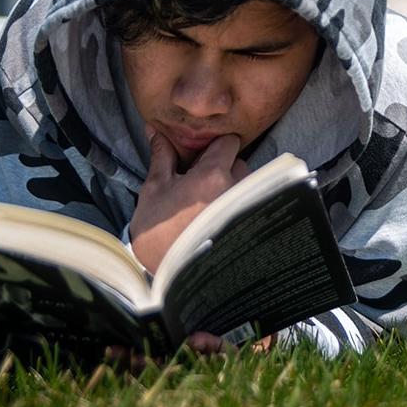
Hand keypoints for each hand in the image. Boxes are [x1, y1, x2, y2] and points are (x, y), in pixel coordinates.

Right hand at [130, 128, 249, 273]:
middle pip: (239, 163)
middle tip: (201, 185)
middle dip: (224, 169)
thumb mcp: (154, 189)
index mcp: (214, 174)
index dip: (216, 146)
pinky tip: (217, 221)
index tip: (203, 158)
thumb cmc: (160, 233)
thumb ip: (161, 156)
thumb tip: (155, 129)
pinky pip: (250, 206)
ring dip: (232, 189)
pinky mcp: (253, 228)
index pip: (229, 142)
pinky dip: (238, 208)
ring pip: (246, 185)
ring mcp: (248, 209)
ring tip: (209, 206)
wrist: (173, 277)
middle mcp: (238, 188)